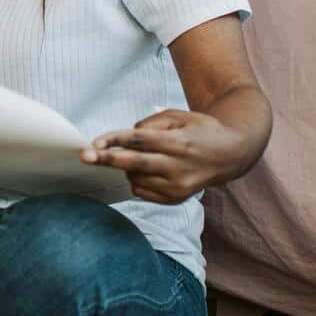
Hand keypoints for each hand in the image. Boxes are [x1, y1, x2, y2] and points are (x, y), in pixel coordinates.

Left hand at [82, 109, 242, 204]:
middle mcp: (179, 167)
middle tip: (85, 157)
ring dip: (126, 167)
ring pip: (136, 179)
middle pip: (135, 164)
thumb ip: (152, 123)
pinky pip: (142, 191)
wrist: (230, 155)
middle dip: (107, 160)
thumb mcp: (179, 116)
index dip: (115, 140)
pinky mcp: (175, 199)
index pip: (140, 140)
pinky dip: (137, 179)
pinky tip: (148, 170)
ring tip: (141, 157)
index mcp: (179, 142)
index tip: (94, 143)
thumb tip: (127, 137)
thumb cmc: (200, 130)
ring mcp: (177, 187)